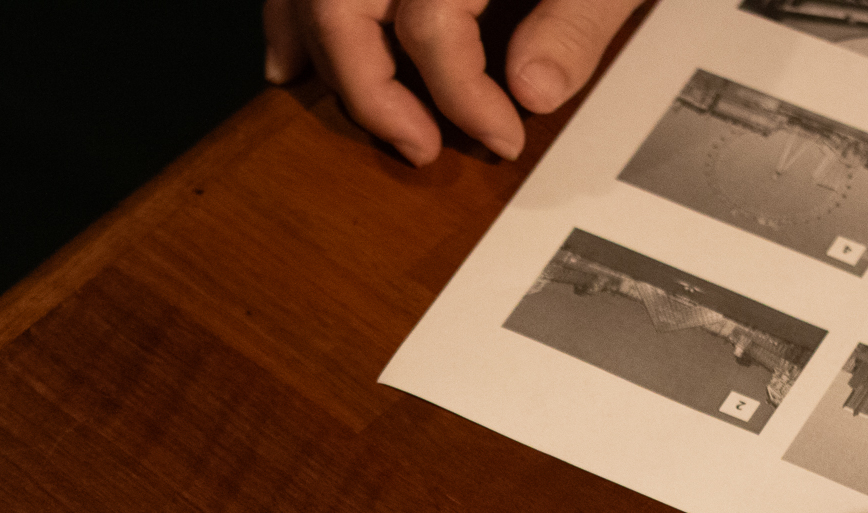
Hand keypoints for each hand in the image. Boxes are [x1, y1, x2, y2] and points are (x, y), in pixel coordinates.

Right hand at [261, 0, 646, 163]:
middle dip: (369, 90)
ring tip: (345, 110)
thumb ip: (577, 16)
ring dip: (311, 50)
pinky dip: (291, 13)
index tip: (501, 136)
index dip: (463, 95)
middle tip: (418, 144)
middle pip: (340, 6)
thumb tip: (534, 91)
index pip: (431, 23)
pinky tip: (290, 56)